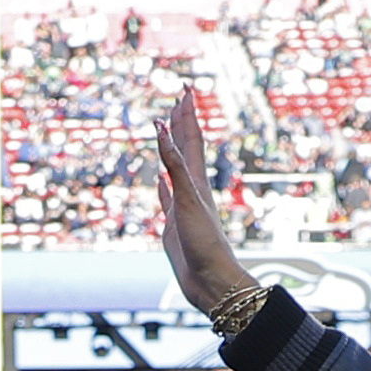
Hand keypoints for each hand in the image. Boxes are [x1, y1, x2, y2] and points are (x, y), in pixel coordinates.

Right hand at [154, 91, 259, 319]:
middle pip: (185, 148)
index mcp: (196, 180)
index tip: (186, 88)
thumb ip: (174, 163)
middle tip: (180, 97)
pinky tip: (159, 180)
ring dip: (171, 149)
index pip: (191, 138)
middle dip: (182, 122)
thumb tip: (162, 126)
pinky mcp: (174, 225)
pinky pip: (166, 199)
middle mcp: (191, 189)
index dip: (187, 113)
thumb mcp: (188, 198)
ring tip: (167, 132)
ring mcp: (182, 206)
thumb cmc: (204, 243)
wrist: (211, 281)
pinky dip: (161, 185)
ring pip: (175, 170)